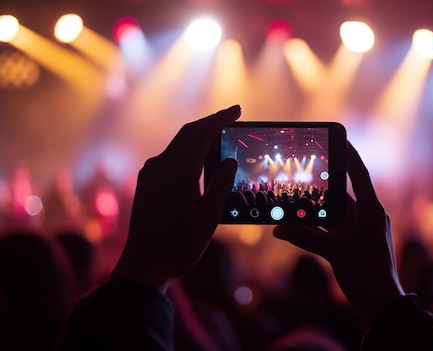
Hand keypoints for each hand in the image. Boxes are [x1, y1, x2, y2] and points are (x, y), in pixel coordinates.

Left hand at [111, 105, 240, 292]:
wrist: (143, 265)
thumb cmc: (179, 244)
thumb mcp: (209, 216)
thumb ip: (220, 184)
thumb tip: (229, 161)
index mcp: (178, 170)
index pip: (202, 133)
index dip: (220, 119)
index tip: (237, 111)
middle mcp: (160, 166)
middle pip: (188, 133)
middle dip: (210, 123)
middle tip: (231, 118)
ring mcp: (150, 174)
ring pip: (177, 145)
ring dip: (198, 137)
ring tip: (218, 137)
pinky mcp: (146, 184)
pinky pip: (169, 158)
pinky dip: (186, 151)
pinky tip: (197, 161)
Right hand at [273, 141, 404, 321]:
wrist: (383, 307)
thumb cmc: (368, 277)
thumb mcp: (336, 254)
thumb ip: (307, 239)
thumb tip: (278, 228)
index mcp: (372, 212)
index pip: (359, 175)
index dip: (349, 156)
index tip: (339, 140)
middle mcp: (369, 218)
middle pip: (343, 193)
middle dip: (324, 184)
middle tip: (305, 170)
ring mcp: (362, 232)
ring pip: (336, 213)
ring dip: (318, 208)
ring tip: (295, 197)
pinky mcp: (355, 245)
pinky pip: (334, 229)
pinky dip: (318, 226)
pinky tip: (300, 224)